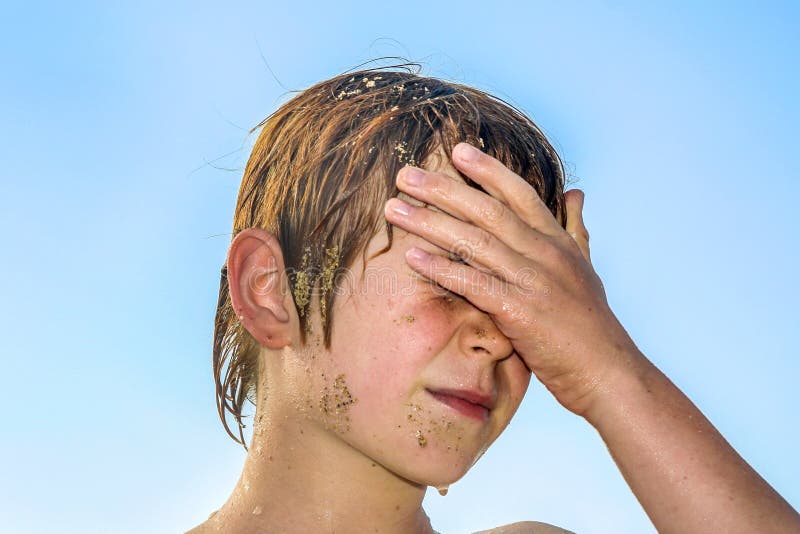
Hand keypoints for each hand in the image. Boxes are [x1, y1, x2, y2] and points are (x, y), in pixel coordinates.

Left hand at [383, 142, 639, 416]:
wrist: (609, 374)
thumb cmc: (592, 326)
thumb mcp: (587, 269)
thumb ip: (576, 229)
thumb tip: (575, 192)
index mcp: (558, 242)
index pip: (519, 194)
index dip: (488, 170)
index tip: (456, 150)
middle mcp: (545, 254)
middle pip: (487, 210)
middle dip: (443, 189)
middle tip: (404, 174)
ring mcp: (534, 281)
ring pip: (474, 241)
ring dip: (430, 222)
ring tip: (394, 209)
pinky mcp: (521, 313)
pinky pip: (473, 283)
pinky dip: (442, 268)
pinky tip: (411, 256)